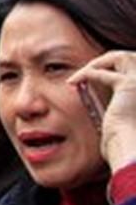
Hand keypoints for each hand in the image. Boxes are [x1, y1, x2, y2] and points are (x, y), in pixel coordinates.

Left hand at [70, 51, 135, 170]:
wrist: (132, 149)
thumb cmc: (127, 144)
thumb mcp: (122, 125)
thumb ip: (118, 115)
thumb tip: (105, 123)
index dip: (117, 69)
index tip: (95, 76)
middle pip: (133, 58)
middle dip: (110, 59)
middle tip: (90, 70)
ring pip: (122, 56)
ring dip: (99, 61)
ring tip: (83, 73)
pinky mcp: (127, 84)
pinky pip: (101, 72)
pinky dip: (86, 73)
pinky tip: (74, 82)